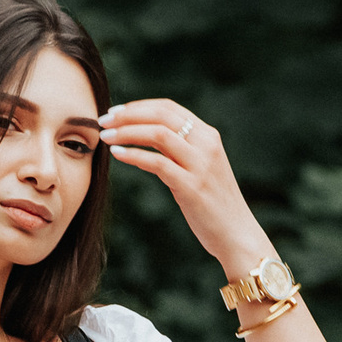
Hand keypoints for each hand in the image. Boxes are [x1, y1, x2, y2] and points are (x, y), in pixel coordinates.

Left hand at [98, 98, 271, 274]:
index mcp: (208, 136)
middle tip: (103, 121)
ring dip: (127, 132)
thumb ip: (180, 150)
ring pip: (158, 134)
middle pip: (161, 115)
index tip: (115, 113)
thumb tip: (144, 137)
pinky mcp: (192, 186)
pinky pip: (157, 163)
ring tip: (105, 137)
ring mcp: (201, 165)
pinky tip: (117, 154)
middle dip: (128, 115)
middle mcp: (206, 145)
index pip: (169, 108)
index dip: (138, 106)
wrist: (237, 234)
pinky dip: (134, 155)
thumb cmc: (214, 204)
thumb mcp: (200, 168)